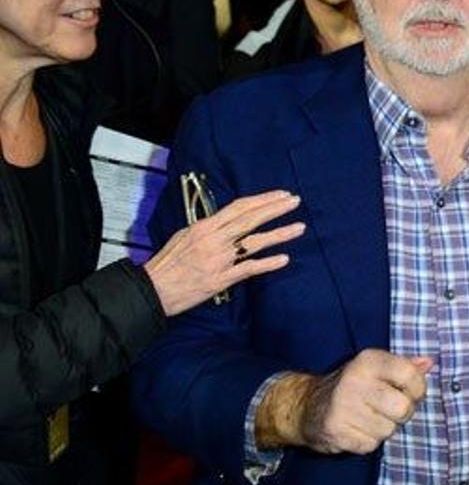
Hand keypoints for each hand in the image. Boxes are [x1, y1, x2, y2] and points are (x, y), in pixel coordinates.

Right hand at [144, 190, 303, 315]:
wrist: (153, 290)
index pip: (239, 207)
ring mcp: (219, 259)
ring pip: (255, 242)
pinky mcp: (221, 279)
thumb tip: (228, 221)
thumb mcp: (185, 236)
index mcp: (204, 227)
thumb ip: (208, 228)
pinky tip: (284, 259)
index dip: (262, 199)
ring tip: (299, 227)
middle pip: (251, 219)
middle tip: (295, 201)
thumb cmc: (167, 263)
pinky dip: (268, 263)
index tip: (280, 194)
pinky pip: (249, 268)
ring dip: (280, 234)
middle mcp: (214, 240)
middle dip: (275, 209)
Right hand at [258, 349, 433, 453]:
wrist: (306, 406)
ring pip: (388, 430)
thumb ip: (404, 365)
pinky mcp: (336, 431)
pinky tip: (356, 429)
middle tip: (389, 410)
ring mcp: (343, 406)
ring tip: (368, 418)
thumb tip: (430, 363)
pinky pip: (371, 445)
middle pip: (403, 408)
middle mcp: (355, 380)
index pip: (410, 375)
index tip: (410, 393)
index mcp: (369, 360)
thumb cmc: (352, 386)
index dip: (418, 389)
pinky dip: (367, 442)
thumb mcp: (376, 368)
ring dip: (383, 429)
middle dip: (402, 414)